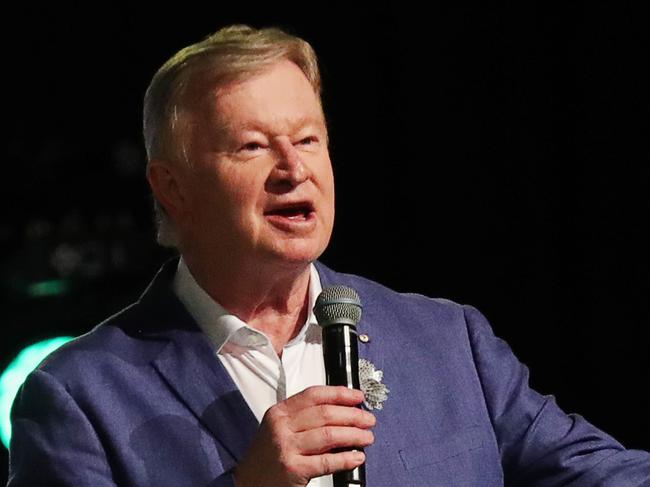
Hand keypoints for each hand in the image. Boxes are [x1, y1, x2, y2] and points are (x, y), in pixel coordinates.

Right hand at [233, 386, 374, 486]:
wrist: (248, 482)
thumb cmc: (268, 454)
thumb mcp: (279, 427)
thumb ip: (303, 416)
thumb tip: (342, 409)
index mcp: (279, 412)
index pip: (314, 395)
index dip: (340, 394)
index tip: (358, 397)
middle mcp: (281, 427)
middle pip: (325, 414)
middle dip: (352, 415)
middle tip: (369, 420)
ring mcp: (286, 447)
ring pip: (329, 435)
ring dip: (354, 435)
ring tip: (368, 437)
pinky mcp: (293, 469)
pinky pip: (326, 461)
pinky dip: (346, 459)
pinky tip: (357, 457)